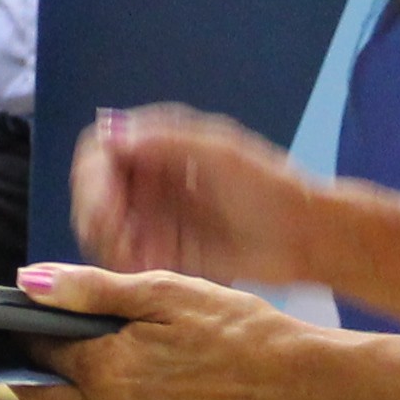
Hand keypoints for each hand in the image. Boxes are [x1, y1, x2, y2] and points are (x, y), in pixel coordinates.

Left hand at [11, 263, 335, 399]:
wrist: (299, 384)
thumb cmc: (238, 328)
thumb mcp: (165, 292)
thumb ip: (91, 291)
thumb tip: (28, 284)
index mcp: (106, 373)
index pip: (41, 353)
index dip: (33, 332)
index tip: (34, 317)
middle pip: (52, 396)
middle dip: (44, 369)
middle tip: (59, 339)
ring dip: (98, 386)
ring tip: (142, 352)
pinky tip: (170, 383)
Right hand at [73, 104, 319, 285]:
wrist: (306, 237)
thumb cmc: (269, 186)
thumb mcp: (220, 154)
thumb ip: (165, 141)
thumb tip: (110, 133)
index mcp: (160, 145)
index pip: (100, 152)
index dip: (93, 176)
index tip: (105, 203)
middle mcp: (149, 179)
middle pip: (93, 193)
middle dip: (95, 215)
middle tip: (116, 238)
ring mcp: (154, 217)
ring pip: (103, 230)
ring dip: (109, 243)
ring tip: (139, 256)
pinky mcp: (164, 252)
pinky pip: (126, 259)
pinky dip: (126, 264)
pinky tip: (149, 266)